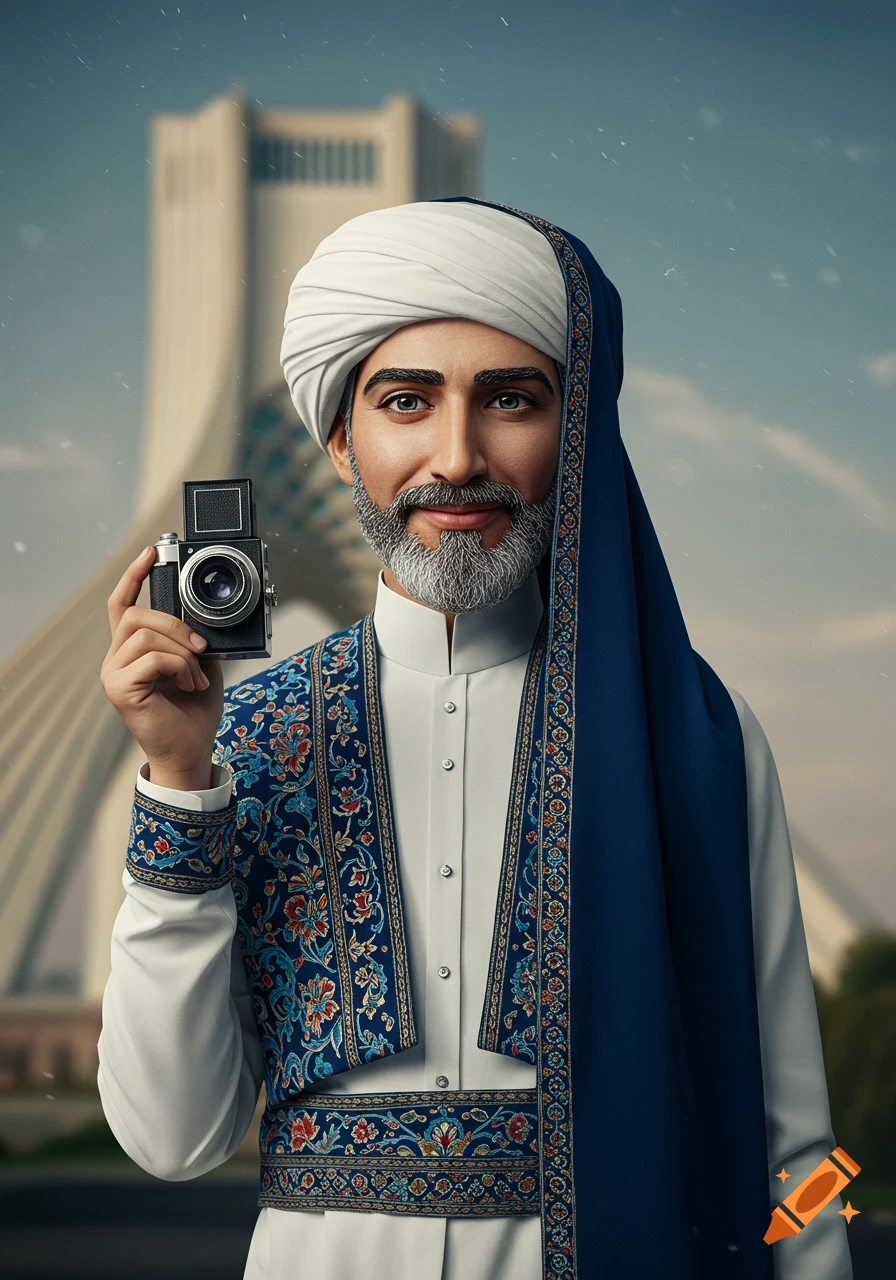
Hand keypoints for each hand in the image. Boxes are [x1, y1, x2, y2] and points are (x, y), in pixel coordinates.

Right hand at [100, 546, 224, 785]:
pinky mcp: (120, 689)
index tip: (150, 552)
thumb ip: (193, 638)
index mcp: (132, 650)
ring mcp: (114, 674)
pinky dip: (178, 666)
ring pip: (145, 634)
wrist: (191, 751)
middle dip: (174, 624)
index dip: (133, 575)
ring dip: (181, 650)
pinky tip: (188, 684)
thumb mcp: (201, 665)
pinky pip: (151, 658)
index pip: (122, 604)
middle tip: (201, 647)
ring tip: (196, 675)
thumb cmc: (193, 712)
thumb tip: (202, 619)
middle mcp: (116, 659)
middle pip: (136, 614)